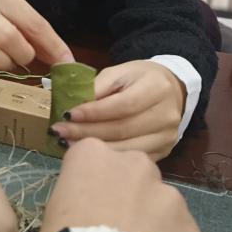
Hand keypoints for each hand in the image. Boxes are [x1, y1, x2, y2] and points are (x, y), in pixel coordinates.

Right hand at [0, 0, 73, 87]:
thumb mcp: (3, 1)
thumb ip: (27, 24)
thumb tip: (60, 55)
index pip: (32, 21)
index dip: (52, 45)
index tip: (66, 64)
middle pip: (9, 36)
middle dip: (23, 55)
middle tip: (24, 60)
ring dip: (1, 62)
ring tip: (4, 62)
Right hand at [35, 137, 204, 231]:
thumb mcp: (55, 211)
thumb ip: (78, 198)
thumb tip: (90, 211)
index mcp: (94, 154)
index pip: (93, 159)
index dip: (93, 185)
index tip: (89, 207)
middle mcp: (135, 164)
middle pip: (135, 174)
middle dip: (130, 196)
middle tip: (118, 229)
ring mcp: (169, 195)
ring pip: (162, 205)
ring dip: (154, 224)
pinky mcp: (191, 228)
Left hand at [50, 60, 184, 159]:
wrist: (172, 89)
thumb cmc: (140, 78)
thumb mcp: (119, 72)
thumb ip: (98, 86)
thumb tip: (73, 105)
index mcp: (157, 88)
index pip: (123, 104)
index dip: (94, 112)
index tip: (68, 115)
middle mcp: (167, 114)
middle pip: (123, 129)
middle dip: (87, 132)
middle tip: (60, 132)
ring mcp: (167, 136)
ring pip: (127, 148)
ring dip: (95, 149)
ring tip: (68, 144)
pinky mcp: (164, 151)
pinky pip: (132, 158)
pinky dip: (109, 158)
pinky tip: (90, 155)